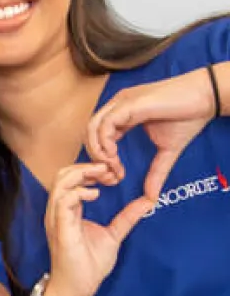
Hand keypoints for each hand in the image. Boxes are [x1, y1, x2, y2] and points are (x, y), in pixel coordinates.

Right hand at [42, 162, 151, 295]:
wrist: (79, 288)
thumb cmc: (89, 264)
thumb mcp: (114, 235)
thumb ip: (127, 217)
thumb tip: (147, 201)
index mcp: (67, 211)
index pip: (71, 179)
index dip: (90, 169)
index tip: (112, 172)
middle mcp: (58, 212)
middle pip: (62, 175)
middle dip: (85, 166)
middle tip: (109, 170)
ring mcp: (57, 220)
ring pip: (60, 183)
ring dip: (82, 175)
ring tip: (103, 177)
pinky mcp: (60, 229)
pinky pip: (63, 202)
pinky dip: (79, 193)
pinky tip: (95, 195)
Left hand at [86, 68, 220, 199]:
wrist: (207, 98)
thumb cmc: (188, 117)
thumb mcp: (167, 151)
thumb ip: (156, 172)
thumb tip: (151, 197)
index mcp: (122, 115)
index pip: (97, 136)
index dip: (101, 159)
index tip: (117, 176)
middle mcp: (118, 106)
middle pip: (89, 132)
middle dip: (95, 158)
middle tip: (110, 176)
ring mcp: (122, 103)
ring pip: (92, 127)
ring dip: (97, 152)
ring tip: (112, 167)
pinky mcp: (129, 103)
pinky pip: (105, 124)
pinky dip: (104, 142)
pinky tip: (114, 156)